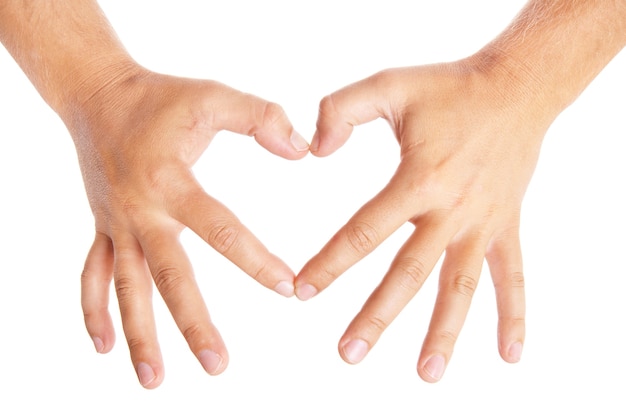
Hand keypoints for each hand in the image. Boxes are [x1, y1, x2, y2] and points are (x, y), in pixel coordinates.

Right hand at [72, 66, 308, 387]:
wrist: (98, 97)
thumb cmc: (161, 98)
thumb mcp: (213, 97)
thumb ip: (260, 117)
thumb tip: (302, 149)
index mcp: (170, 182)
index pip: (219, 229)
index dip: (256, 260)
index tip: (289, 289)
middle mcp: (140, 212)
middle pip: (169, 277)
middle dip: (194, 324)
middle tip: (219, 365)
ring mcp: (118, 225)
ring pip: (128, 289)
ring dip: (141, 335)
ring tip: (154, 380)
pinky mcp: (104, 229)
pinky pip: (94, 276)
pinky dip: (95, 311)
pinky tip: (103, 346)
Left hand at [295, 60, 551, 381]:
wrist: (515, 89)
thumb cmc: (448, 88)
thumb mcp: (389, 85)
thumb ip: (341, 109)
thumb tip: (313, 150)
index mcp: (419, 178)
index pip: (365, 231)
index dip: (330, 263)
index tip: (303, 293)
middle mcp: (451, 209)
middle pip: (409, 272)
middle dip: (377, 315)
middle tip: (348, 353)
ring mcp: (482, 223)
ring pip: (460, 285)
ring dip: (443, 331)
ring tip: (426, 373)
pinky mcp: (505, 226)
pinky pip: (513, 276)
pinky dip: (514, 315)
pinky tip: (510, 355)